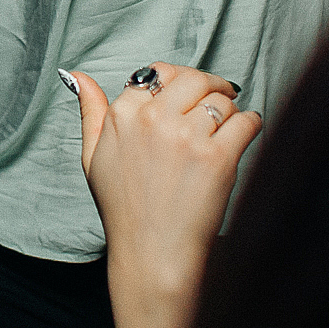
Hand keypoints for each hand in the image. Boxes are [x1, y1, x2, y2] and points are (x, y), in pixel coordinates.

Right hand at [65, 63, 261, 327]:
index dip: (175, 83)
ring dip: (228, 113)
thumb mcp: (93, 157)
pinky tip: (244, 137)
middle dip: (209, 86)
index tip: (185, 97)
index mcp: (123, 115)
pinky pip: (246, 121)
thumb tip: (76, 76)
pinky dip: (252, 125)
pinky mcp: (217, 157)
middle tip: (220, 97)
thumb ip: (91, 111)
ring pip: (222, 101)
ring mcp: (186, 137)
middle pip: (193, 79)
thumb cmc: (123, 209)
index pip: (157, 73)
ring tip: (224, 132)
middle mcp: (154, 119)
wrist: (151, 254)